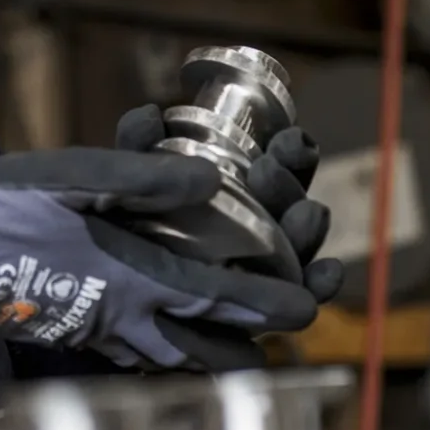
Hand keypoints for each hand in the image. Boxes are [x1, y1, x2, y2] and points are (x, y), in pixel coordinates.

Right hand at [0, 148, 320, 372]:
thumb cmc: (6, 211)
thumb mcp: (77, 177)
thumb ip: (145, 179)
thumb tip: (209, 180)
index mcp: (132, 278)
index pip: (218, 299)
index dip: (267, 304)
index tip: (307, 311)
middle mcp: (123, 317)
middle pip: (204, 351)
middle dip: (248, 347)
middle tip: (279, 339)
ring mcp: (98, 331)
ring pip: (171, 360)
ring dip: (211, 354)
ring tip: (241, 351)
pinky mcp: (75, 332)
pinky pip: (135, 353)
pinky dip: (167, 353)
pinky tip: (169, 344)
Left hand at [115, 105, 344, 302]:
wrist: (104, 299)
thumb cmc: (116, 232)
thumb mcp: (120, 186)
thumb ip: (136, 152)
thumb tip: (148, 115)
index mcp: (236, 190)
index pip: (277, 165)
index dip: (289, 151)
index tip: (286, 138)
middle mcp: (255, 228)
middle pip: (289, 204)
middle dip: (289, 186)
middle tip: (269, 170)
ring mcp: (259, 272)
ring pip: (298, 248)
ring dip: (307, 230)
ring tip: (305, 214)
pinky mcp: (254, 314)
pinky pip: (298, 299)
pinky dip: (320, 285)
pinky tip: (325, 274)